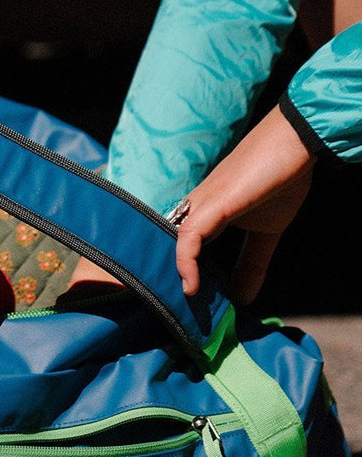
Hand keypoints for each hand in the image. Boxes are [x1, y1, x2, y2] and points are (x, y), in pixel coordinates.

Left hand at [175, 107, 315, 303]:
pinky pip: (188, 238)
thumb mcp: (266, 232)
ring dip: (170, 278)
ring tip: (180, 307)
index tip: (183, 307)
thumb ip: (252, 264)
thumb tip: (244, 299)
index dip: (174, 278)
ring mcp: (199, 206)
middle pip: (163, 250)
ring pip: (169, 245)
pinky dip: (185, 263)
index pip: (177, 251)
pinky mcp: (212, 204)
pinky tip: (191, 286)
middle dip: (161, 282)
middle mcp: (192, 211)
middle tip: (170, 314)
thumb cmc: (279, 179)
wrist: (295, 142)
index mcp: (202, 217)